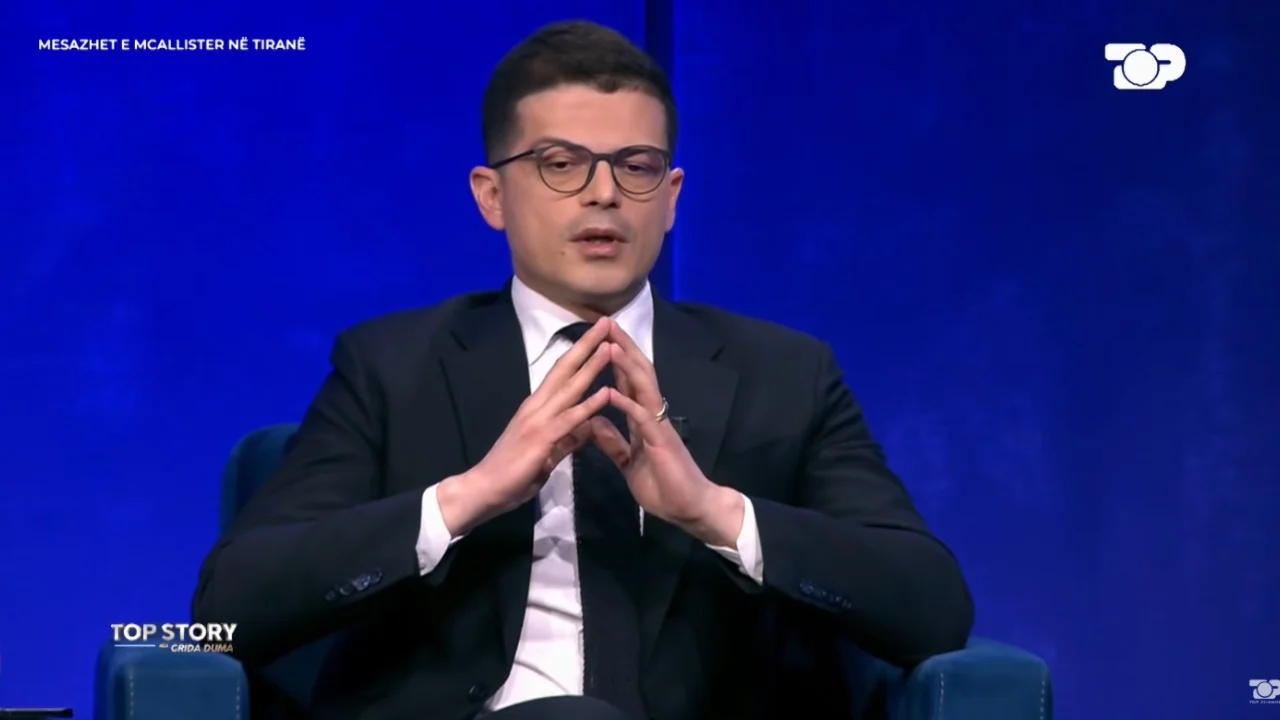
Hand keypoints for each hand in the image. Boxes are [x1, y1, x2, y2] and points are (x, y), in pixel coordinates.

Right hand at [438, 317, 613, 534]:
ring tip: (611, 346)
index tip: (597, 334)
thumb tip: (588, 428)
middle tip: (606, 322)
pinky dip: (589, 405)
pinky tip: (606, 393)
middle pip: (566, 369)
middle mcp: (537, 406)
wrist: (484, 489)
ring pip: (570, 387)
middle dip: (587, 345)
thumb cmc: (512, 473)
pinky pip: (570, 418)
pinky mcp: (542, 438)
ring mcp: (538, 420)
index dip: (579, 351)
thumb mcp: (547, 453)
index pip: (561, 372)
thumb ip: (567, 439)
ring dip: (592, 366)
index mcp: (537, 406)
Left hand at [589, 325, 744, 545]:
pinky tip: (611, 391)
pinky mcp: (661, 442)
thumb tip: (595, 422)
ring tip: (610, 343)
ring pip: (643, 387)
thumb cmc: (664, 487)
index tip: (599, 336)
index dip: (614, 358)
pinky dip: (627, 404)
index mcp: (643, 420)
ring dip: (626, 365)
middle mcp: (652, 416)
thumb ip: (614, 442)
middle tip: (606, 322)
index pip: (627, 381)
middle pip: (637, 373)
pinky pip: (642, 419)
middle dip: (622, 347)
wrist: (690, 509)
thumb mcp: (629, 463)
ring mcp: (659, 426)